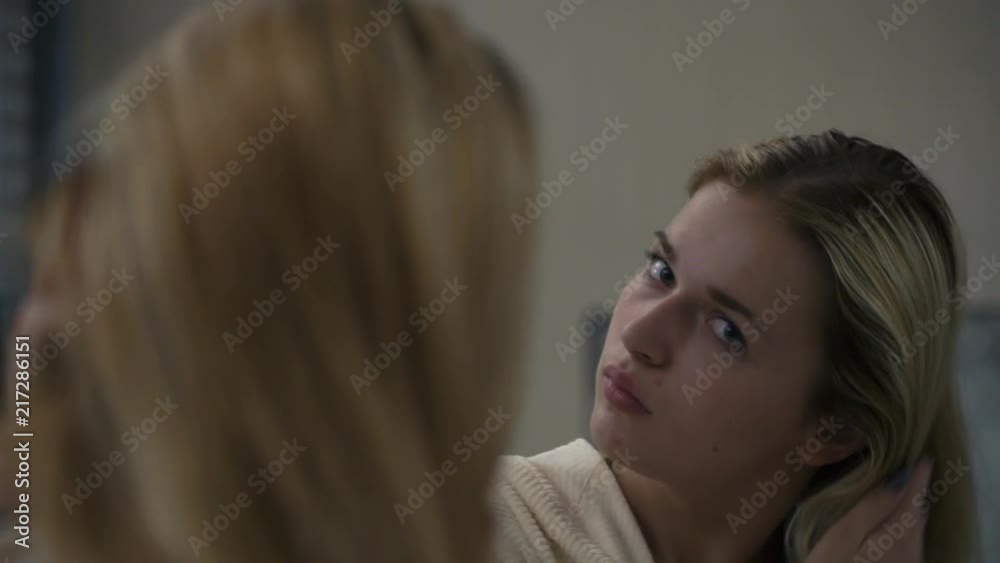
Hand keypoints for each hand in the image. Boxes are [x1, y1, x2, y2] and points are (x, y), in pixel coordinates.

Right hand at [806, 458, 934, 562]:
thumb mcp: (842, 536)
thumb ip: (871, 506)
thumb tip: (899, 476)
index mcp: (898, 535)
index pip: (913, 497)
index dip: (917, 474)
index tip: (921, 455)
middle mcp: (911, 552)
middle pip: (917, 513)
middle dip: (915, 489)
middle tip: (910, 465)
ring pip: (914, 529)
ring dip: (909, 507)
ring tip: (901, 487)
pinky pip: (908, 542)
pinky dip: (904, 524)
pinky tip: (892, 522)